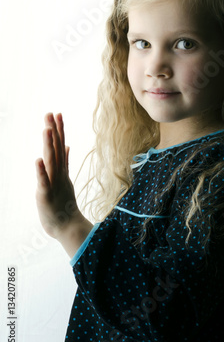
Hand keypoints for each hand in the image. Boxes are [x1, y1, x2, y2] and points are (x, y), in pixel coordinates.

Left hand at [35, 112, 81, 238]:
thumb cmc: (63, 206)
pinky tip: (38, 160)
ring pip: (51, 161)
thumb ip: (65, 162)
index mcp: (61, 171)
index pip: (60, 146)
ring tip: (46, 129)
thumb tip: (67, 146)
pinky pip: (43, 181)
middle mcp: (58, 174)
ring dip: (49, 145)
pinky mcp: (46, 195)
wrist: (67, 227)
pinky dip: (41, 171)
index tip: (57, 114)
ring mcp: (53, 183)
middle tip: (51, 113)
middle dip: (54, 131)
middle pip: (56, 149)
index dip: (59, 130)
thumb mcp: (63, 180)